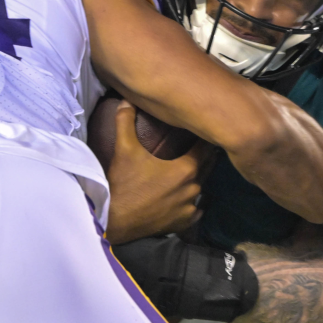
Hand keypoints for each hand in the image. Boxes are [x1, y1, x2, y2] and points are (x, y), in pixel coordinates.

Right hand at [105, 101, 213, 243]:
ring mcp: (191, 207)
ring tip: (189, 172)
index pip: (205, 147)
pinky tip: (185, 198)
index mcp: (187, 168)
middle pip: (207, 167)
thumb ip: (126, 120)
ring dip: (196, 180)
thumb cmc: (123, 182)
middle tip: (197, 147)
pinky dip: (192, 203)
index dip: (204, 138)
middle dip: (203, 157)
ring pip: (201, 188)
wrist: (115, 220)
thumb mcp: (124, 148)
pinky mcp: (184, 223)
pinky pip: (196, 210)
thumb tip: (126, 99)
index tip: (202, 130)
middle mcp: (194, 187)